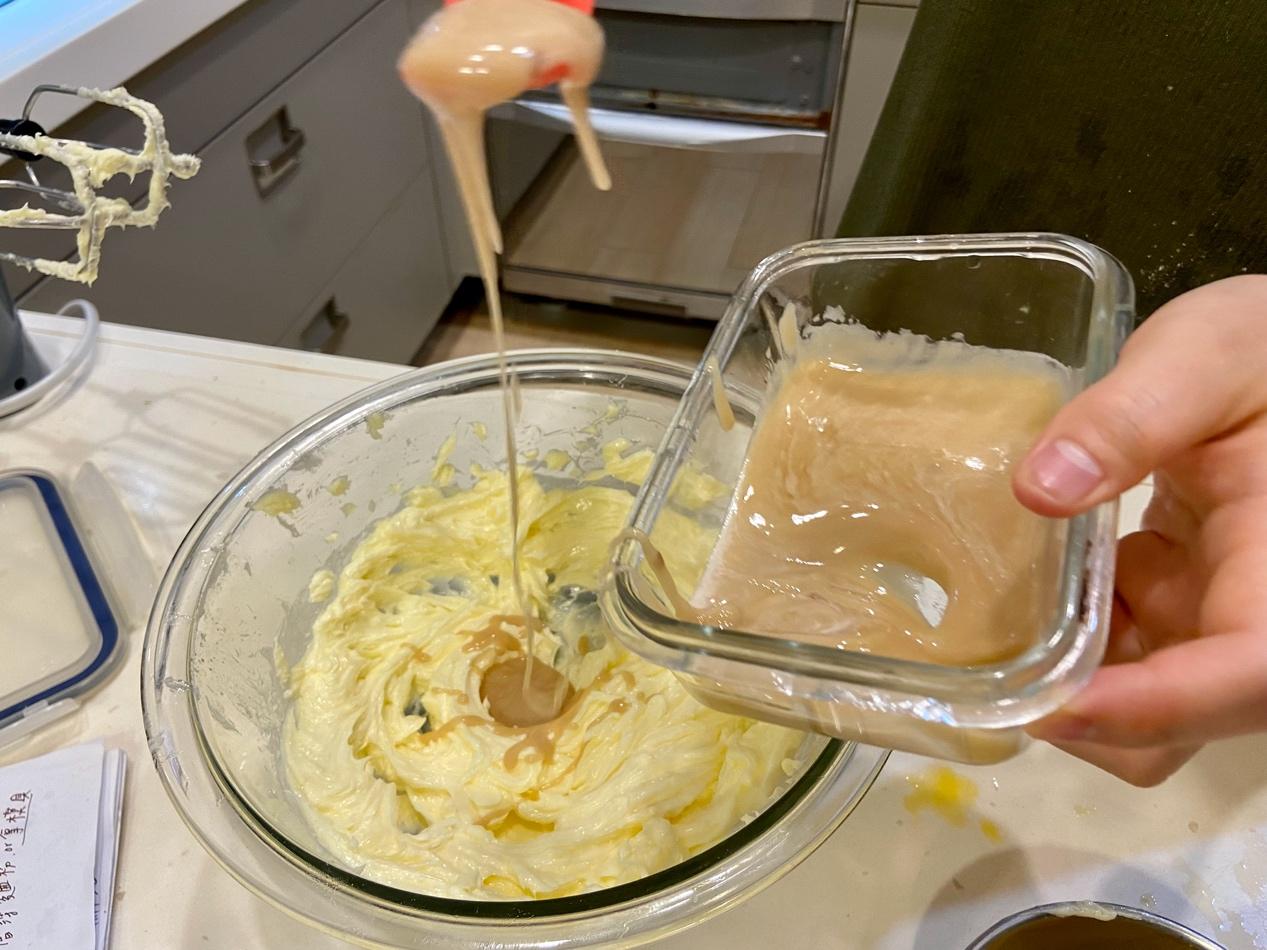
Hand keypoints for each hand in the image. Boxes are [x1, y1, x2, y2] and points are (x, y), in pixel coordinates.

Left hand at [1012, 274, 1266, 785]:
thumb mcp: (1208, 355)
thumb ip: (1134, 415)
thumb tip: (1040, 489)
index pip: (1250, 670)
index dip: (1155, 706)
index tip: (1053, 705)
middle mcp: (1264, 613)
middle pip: (1190, 721)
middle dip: (1092, 715)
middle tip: (991, 667)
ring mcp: (1228, 615)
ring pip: (1156, 704)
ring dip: (1076, 677)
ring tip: (997, 616)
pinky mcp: (1196, 604)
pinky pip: (1137, 655)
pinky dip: (1081, 638)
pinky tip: (1037, 579)